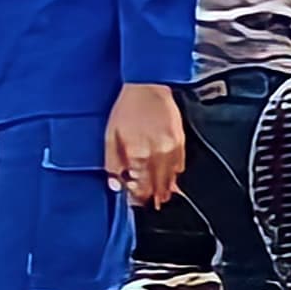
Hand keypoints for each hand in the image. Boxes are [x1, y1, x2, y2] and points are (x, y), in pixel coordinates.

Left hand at [105, 82, 184, 209]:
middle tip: (150, 202)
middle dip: (152, 196)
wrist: (148, 86)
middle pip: (157, 186)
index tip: (134, 199)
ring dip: (166, 189)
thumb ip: (111, 163)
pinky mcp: (180, 141)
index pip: (140, 188)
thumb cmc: (127, 108)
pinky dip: (175, 174)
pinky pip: (180, 165)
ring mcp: (171, 149)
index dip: (137, 197)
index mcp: (138, 155)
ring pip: (171, 179)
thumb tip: (115, 184)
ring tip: (162, 196)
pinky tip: (171, 178)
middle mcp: (157, 155)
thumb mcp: (110, 135)